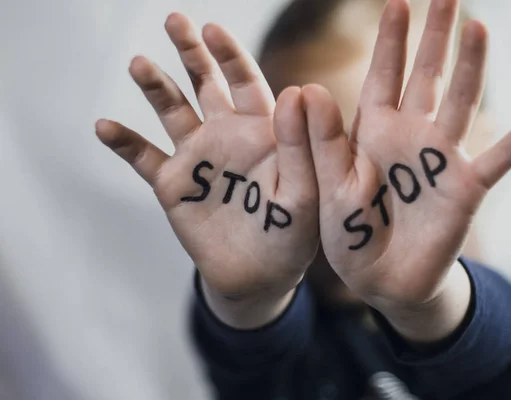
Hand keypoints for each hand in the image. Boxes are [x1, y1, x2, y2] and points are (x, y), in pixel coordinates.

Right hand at [96, 14, 318, 327]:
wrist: (260, 275)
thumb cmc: (292, 235)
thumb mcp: (304, 193)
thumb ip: (299, 146)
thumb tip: (297, 90)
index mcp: (262, 131)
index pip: (245, 81)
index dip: (229, 54)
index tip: (212, 29)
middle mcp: (226, 135)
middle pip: (204, 83)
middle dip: (190, 52)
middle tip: (174, 20)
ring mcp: (197, 158)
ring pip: (171, 111)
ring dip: (155, 86)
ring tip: (139, 64)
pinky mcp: (174, 184)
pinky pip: (144, 158)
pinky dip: (124, 142)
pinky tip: (105, 126)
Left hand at [303, 0, 510, 339]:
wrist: (381, 280)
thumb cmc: (349, 234)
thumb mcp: (329, 187)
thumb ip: (323, 142)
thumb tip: (307, 87)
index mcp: (372, 134)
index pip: (383, 76)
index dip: (391, 41)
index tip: (396, 2)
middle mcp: (410, 137)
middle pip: (427, 76)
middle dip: (435, 36)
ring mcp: (441, 159)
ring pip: (461, 102)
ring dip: (471, 67)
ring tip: (479, 27)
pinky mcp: (466, 188)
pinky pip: (499, 158)